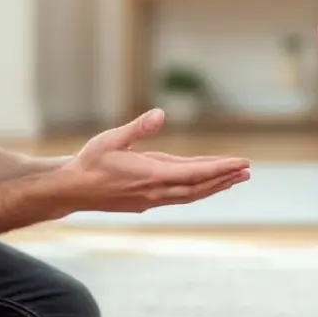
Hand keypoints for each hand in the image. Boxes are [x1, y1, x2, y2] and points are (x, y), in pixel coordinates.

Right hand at [58, 108, 249, 212]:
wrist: (70, 190)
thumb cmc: (89, 161)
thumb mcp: (112, 139)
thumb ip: (137, 128)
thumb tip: (160, 114)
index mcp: (150, 175)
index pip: (195, 174)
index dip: (220, 169)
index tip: (241, 163)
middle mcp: (155, 192)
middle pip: (199, 188)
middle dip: (224, 178)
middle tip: (247, 171)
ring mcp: (151, 200)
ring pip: (190, 195)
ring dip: (214, 186)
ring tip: (234, 178)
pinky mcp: (146, 202)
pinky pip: (179, 197)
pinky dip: (197, 190)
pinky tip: (204, 185)